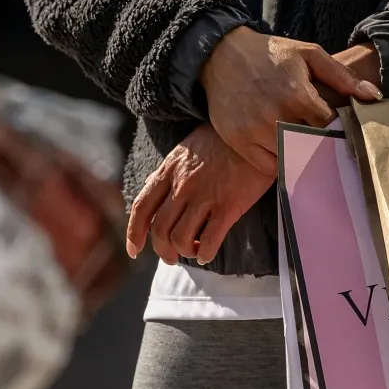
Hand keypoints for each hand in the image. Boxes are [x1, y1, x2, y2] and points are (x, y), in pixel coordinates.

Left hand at [125, 123, 273, 265]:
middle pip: (160, 230)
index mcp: (169, 171)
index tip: (134, 250)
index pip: (142, 207)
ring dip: (185, 251)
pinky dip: (206, 253)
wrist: (254, 130)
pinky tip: (208, 254)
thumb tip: (149, 184)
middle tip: (171, 258)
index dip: (134, 233)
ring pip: (181, 238)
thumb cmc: (222, 139)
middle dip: (162, 250)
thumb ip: (167, 170)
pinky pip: (211, 239)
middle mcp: (182, 186)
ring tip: (194, 251)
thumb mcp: (186, 149)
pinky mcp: (229, 205)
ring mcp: (205, 196)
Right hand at [199, 28, 379, 171]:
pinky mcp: (239, 141)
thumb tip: (374, 96)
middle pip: (313, 146)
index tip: (342, 130)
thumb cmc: (271, 54)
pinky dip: (281, 163)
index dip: (339, 130)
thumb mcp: (309, 54)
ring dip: (302, 156)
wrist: (222, 55)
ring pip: (291, 159)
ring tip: (308, 147)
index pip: (330, 127)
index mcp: (297, 94)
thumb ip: (342, 77)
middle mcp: (275, 116)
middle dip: (323, 146)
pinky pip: (268, 167)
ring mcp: (254, 132)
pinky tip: (287, 151)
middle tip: (329, 144)